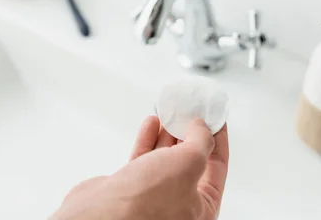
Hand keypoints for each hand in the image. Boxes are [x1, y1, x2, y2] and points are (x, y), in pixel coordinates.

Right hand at [50, 116, 228, 219]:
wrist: (103, 215)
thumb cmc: (146, 203)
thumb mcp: (187, 164)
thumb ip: (200, 142)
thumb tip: (201, 127)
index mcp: (203, 208)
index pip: (218, 167)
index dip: (217, 138)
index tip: (214, 117)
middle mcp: (180, 204)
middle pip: (191, 160)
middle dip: (189, 133)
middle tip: (189, 110)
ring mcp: (154, 195)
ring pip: (165, 158)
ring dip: (167, 133)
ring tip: (170, 112)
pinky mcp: (130, 188)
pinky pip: (144, 159)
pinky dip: (148, 139)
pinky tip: (151, 123)